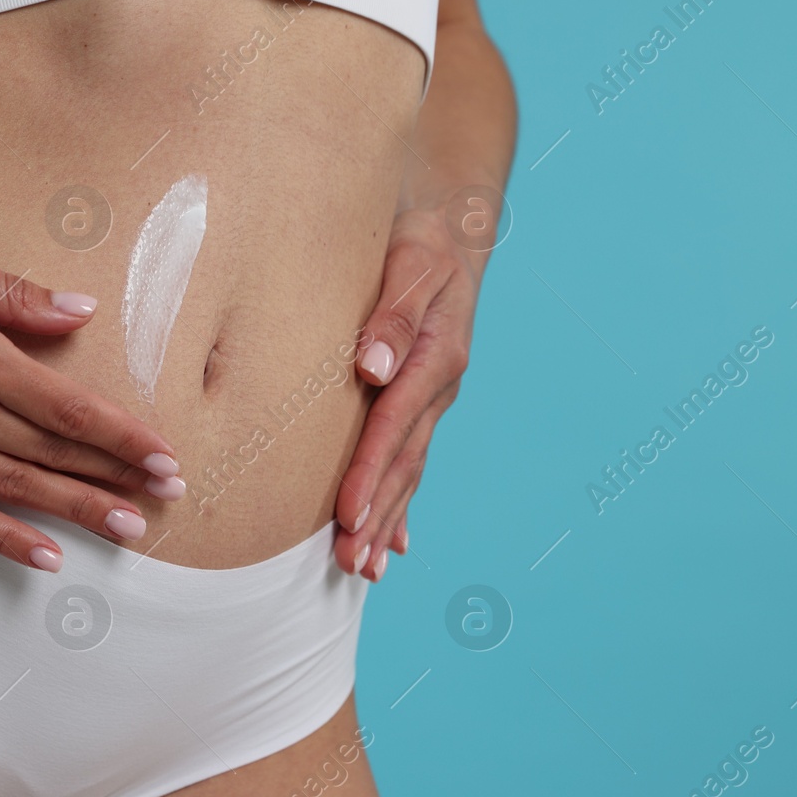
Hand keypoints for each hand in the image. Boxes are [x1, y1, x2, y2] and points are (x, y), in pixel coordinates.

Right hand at [0, 231, 183, 570]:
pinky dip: (4, 538)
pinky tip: (47, 557)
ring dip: (78, 511)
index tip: (166, 456)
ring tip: (131, 531)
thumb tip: (84, 311)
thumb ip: (12, 293)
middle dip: (117, 476)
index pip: (68, 404)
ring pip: (15, 489)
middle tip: (170, 498)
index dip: (122, 434)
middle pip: (53, 451)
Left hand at [333, 205, 479, 579]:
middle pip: (403, 462)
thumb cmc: (420, 239)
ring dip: (386, 520)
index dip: (369, 471)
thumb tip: (369, 367)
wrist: (451, 229)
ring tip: (363, 568)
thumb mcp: (409, 261)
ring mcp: (434, 399)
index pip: (394, 423)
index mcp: (435, 356)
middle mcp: (438, 386)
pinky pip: (412, 459)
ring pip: (407, 469)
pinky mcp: (424, 401)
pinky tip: (393, 543)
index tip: (345, 513)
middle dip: (376, 515)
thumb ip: (391, 314)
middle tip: (351, 563)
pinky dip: (401, 503)